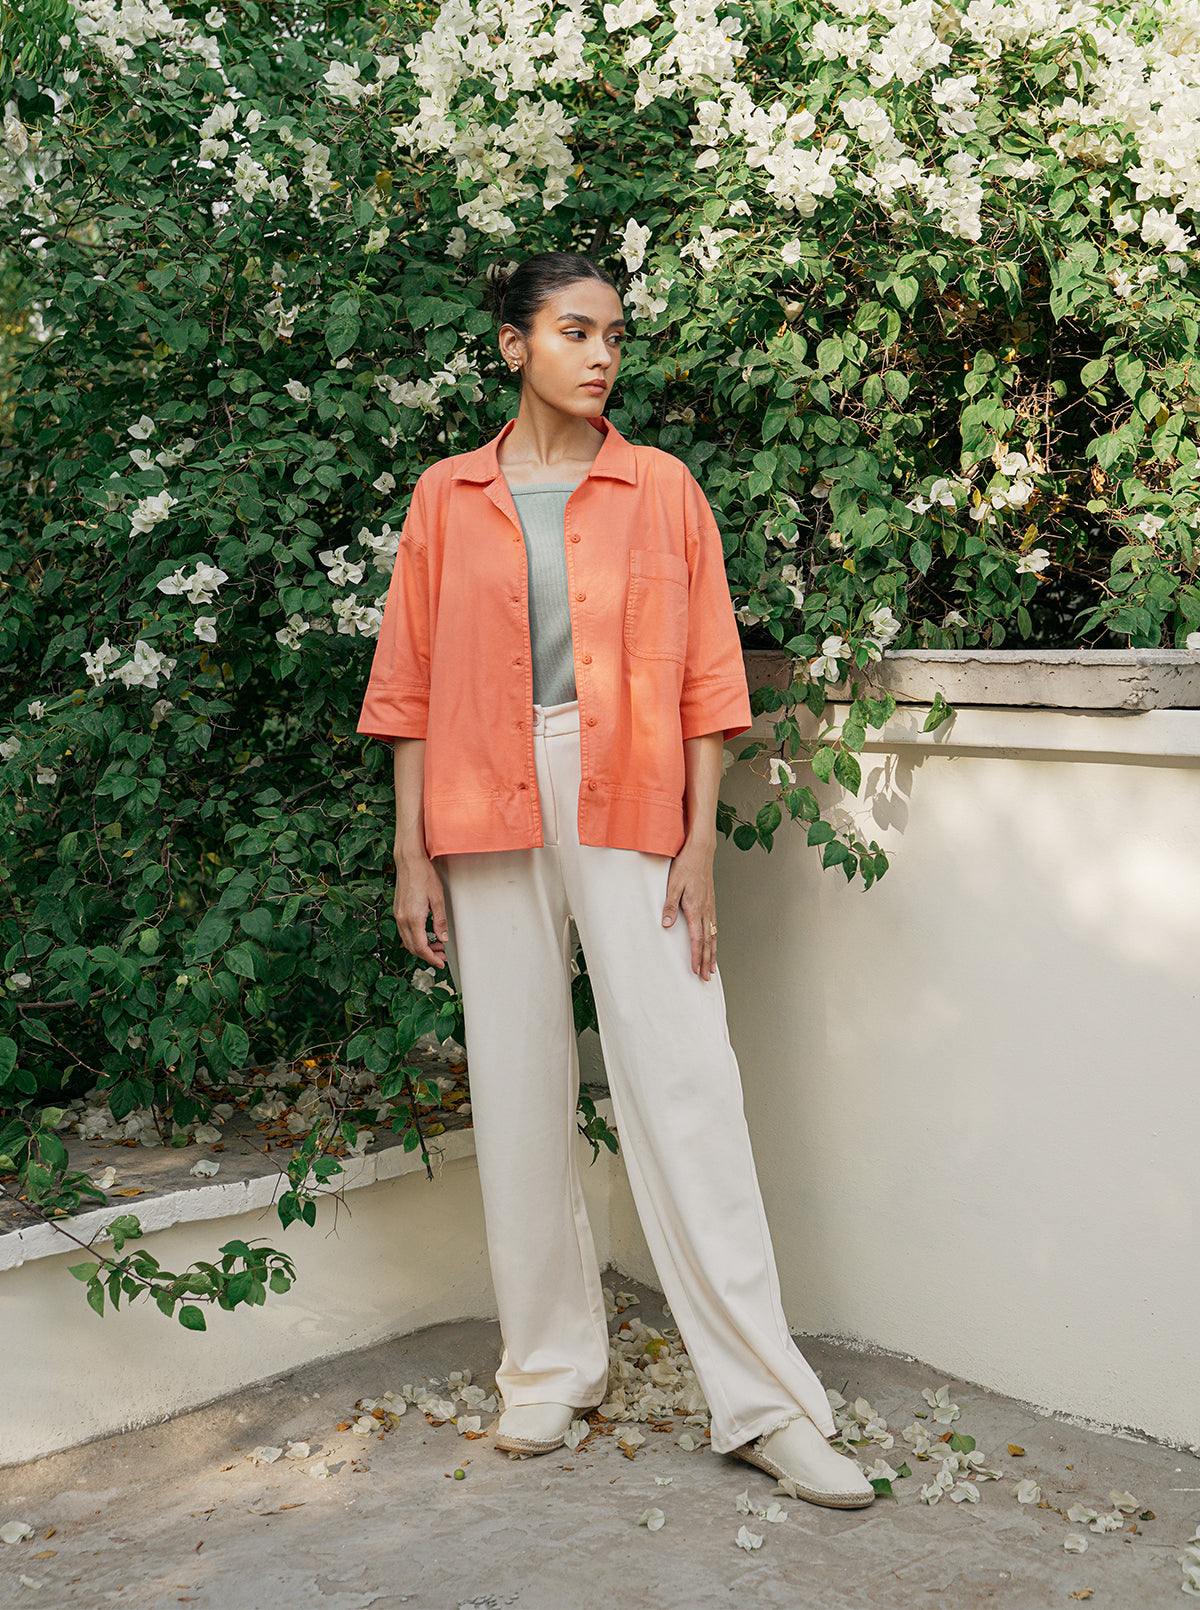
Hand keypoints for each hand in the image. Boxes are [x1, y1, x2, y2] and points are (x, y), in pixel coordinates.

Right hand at [393, 850, 448, 968]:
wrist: (409, 862)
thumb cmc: (424, 876)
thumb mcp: (438, 899)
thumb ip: (440, 921)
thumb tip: (442, 938)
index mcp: (413, 918)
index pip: (420, 947)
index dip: (431, 958)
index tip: (440, 962)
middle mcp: (402, 919)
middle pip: (412, 948)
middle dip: (427, 955)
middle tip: (441, 955)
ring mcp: (398, 915)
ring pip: (407, 941)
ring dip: (421, 947)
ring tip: (437, 945)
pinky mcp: (398, 911)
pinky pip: (404, 932)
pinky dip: (415, 938)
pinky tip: (425, 935)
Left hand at [662, 841, 717, 981]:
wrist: (700, 852)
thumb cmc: (685, 866)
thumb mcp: (672, 885)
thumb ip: (669, 906)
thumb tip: (666, 925)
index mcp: (696, 908)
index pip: (697, 939)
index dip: (697, 956)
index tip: (696, 970)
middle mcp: (706, 910)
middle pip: (708, 942)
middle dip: (707, 961)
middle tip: (707, 977)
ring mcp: (710, 907)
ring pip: (714, 936)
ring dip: (713, 953)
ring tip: (713, 967)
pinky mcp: (711, 903)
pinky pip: (715, 927)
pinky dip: (715, 940)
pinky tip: (714, 944)